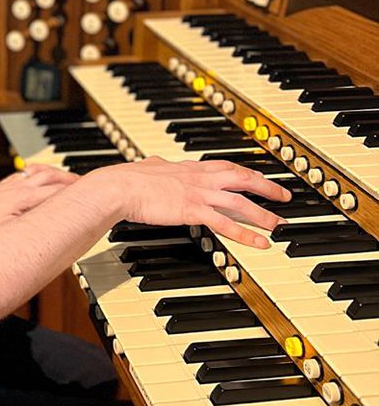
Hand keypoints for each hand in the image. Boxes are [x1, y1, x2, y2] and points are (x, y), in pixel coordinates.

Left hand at [0, 165, 79, 234]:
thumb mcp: (8, 230)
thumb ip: (30, 226)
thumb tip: (49, 224)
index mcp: (26, 197)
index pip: (56, 192)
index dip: (73, 193)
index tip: (88, 194)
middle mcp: (22, 186)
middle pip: (52, 178)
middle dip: (70, 181)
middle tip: (86, 184)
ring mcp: (15, 182)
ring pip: (42, 172)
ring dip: (57, 173)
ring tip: (70, 177)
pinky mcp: (9, 182)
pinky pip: (29, 172)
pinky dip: (41, 170)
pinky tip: (43, 172)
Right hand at [76, 156, 290, 249]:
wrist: (121, 186)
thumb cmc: (130, 179)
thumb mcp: (149, 166)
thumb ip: (157, 165)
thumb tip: (155, 162)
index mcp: (191, 167)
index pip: (227, 166)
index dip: (246, 172)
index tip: (260, 177)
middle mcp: (200, 178)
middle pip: (243, 179)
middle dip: (267, 188)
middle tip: (284, 197)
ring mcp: (199, 194)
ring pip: (240, 203)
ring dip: (263, 214)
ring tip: (278, 225)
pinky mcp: (194, 210)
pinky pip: (226, 224)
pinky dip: (246, 234)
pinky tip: (259, 243)